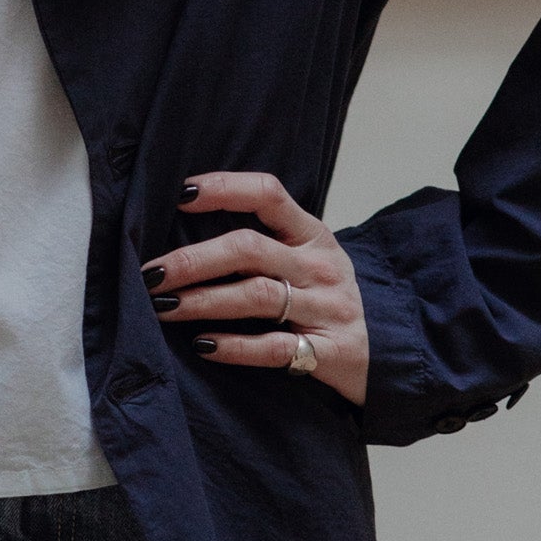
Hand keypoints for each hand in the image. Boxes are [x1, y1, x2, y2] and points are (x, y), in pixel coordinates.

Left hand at [141, 171, 368, 405]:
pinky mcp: (329, 351)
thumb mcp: (306, 259)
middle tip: (151, 273)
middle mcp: (319, 266)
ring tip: (163, 306)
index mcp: (311, 234)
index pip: (268, 194)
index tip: (179, 195)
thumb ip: (260, 243)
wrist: (389, 352)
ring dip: (203, 301)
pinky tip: (202, 345)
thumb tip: (181, 229)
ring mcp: (327, 308)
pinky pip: (274, 348)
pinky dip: (234, 347)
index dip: (223, 188)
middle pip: (249, 249)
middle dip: (194, 259)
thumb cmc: (325, 299)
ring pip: (257, 296)